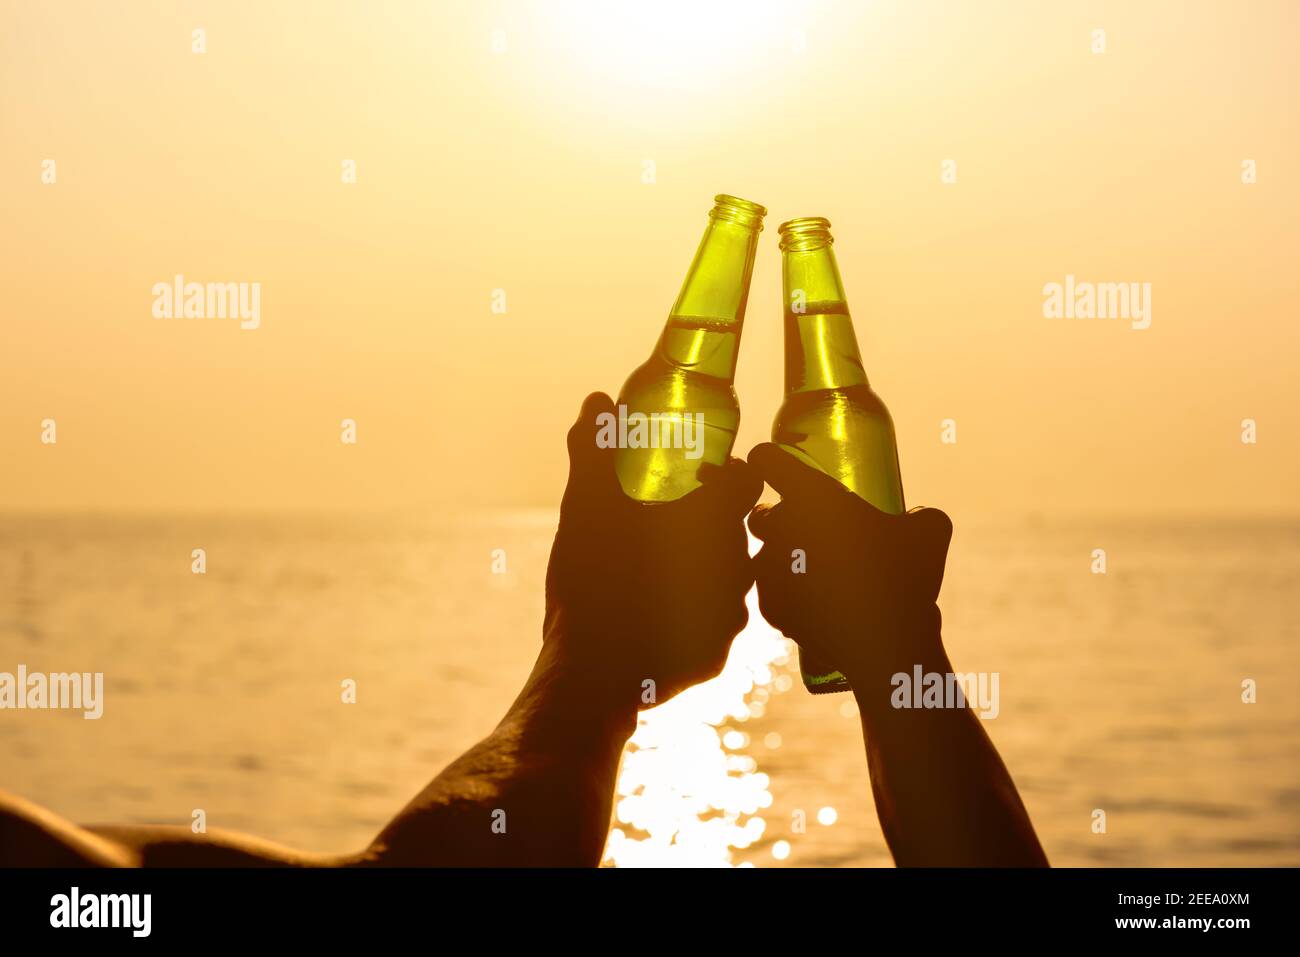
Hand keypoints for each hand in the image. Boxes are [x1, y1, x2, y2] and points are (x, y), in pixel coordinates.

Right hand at [544, 393, 761, 709]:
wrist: (591, 675)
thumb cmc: (591, 582)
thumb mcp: (584, 510)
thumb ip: (596, 452)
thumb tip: (597, 402)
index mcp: (711, 520)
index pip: (746, 479)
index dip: (723, 475)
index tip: (694, 478)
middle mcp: (735, 565)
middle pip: (738, 529)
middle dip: (709, 524)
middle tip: (667, 524)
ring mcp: (730, 615)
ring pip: (729, 579)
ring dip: (703, 571)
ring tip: (659, 572)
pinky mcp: (717, 656)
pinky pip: (714, 626)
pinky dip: (693, 616)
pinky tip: (658, 615)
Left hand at [746, 443, 952, 689]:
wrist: (887, 645)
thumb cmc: (908, 578)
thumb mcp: (930, 529)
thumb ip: (915, 513)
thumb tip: (913, 518)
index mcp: (811, 497)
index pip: (767, 460)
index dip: (769, 460)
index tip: (775, 467)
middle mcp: (781, 528)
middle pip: (761, 514)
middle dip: (781, 521)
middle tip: (813, 535)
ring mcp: (770, 570)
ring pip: (765, 555)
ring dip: (786, 561)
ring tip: (823, 578)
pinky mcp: (770, 607)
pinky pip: (772, 592)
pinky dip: (791, 596)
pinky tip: (820, 605)